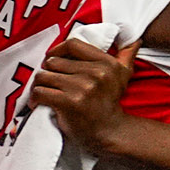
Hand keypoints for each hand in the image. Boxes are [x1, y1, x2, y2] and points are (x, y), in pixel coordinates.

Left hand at [31, 34, 140, 153]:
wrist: (108, 130)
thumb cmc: (109, 102)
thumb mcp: (123, 75)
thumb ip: (126, 55)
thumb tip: (135, 39)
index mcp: (107, 63)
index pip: (73, 45)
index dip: (57, 50)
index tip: (51, 59)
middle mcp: (96, 73)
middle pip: (53, 62)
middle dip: (47, 72)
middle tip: (47, 82)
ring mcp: (82, 87)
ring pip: (43, 76)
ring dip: (39, 85)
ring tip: (44, 92)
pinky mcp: (69, 102)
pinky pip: (39, 91)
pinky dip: (34, 98)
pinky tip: (38, 103)